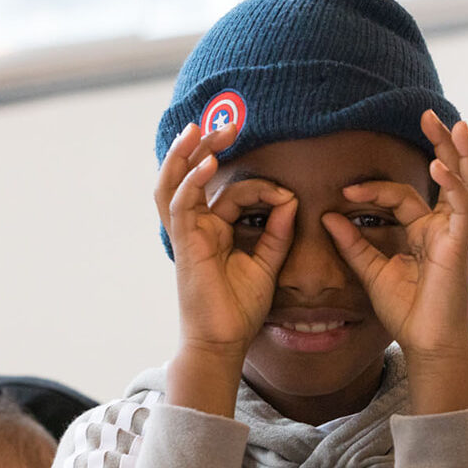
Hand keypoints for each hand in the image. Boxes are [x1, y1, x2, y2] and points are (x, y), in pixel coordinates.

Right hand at [156, 122, 296, 413]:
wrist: (223, 343)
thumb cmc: (238, 310)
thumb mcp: (267, 264)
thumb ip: (278, 232)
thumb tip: (292, 200)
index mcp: (214, 231)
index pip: (234, 193)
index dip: (264, 189)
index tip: (289, 199)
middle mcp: (197, 228)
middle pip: (191, 176)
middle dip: (206, 146)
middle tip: (227, 123)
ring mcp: (187, 235)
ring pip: (175, 184)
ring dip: (186, 155)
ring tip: (200, 130)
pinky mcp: (184, 245)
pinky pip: (181, 206)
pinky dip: (191, 182)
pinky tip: (206, 164)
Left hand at [321, 111, 467, 412]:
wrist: (426, 344)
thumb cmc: (407, 312)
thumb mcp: (371, 271)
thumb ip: (352, 243)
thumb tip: (327, 215)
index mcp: (425, 232)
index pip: (402, 197)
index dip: (372, 192)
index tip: (344, 194)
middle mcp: (444, 227)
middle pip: (449, 176)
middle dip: (442, 144)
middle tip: (429, 115)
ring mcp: (456, 234)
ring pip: (466, 184)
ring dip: (459, 153)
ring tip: (452, 125)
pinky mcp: (460, 246)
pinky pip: (463, 208)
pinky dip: (453, 185)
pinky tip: (440, 166)